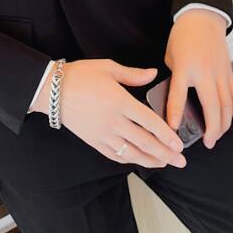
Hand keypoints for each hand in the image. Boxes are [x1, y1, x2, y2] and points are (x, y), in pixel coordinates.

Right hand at [30, 58, 186, 168]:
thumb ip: (133, 74)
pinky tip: (138, 161)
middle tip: (180, 161)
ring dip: (151, 161)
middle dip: (165, 154)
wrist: (52, 90)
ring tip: (164, 164)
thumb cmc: (80, 75)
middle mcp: (113, 121)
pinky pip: (115, 155)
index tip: (179, 144)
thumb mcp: (108, 68)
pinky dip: (129, 160)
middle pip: (145, 142)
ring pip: (132, 153)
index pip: (150, 122)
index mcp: (120, 102)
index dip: (167, 135)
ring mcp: (103, 134)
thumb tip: (154, 73)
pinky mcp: (93, 140)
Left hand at [164, 8, 232, 148]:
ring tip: (217, 136)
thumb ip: (175, 79)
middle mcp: (205, 72)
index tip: (172, 130)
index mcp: (185, 68)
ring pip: (226, 104)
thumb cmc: (183, 37)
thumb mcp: (171, 57)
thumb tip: (178, 101)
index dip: (175, 115)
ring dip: (224, 124)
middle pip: (211, 107)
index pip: (178, 96)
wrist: (202, 18)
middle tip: (207, 143)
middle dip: (211, 129)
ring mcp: (220, 73)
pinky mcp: (229, 72)